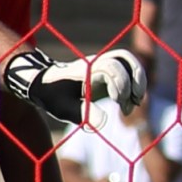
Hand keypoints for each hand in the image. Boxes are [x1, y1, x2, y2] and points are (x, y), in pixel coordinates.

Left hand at [1, 45, 145, 127]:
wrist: (42, 85)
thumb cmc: (51, 95)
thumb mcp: (62, 108)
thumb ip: (83, 113)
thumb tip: (105, 123)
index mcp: (86, 68)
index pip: (111, 67)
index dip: (120, 83)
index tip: (117, 102)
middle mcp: (96, 62)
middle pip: (125, 58)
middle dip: (135, 79)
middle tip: (134, 102)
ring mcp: (102, 64)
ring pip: (128, 61)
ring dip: (138, 80)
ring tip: (135, 103)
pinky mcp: (107, 72)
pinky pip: (127, 70)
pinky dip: (134, 83)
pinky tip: (129, 103)